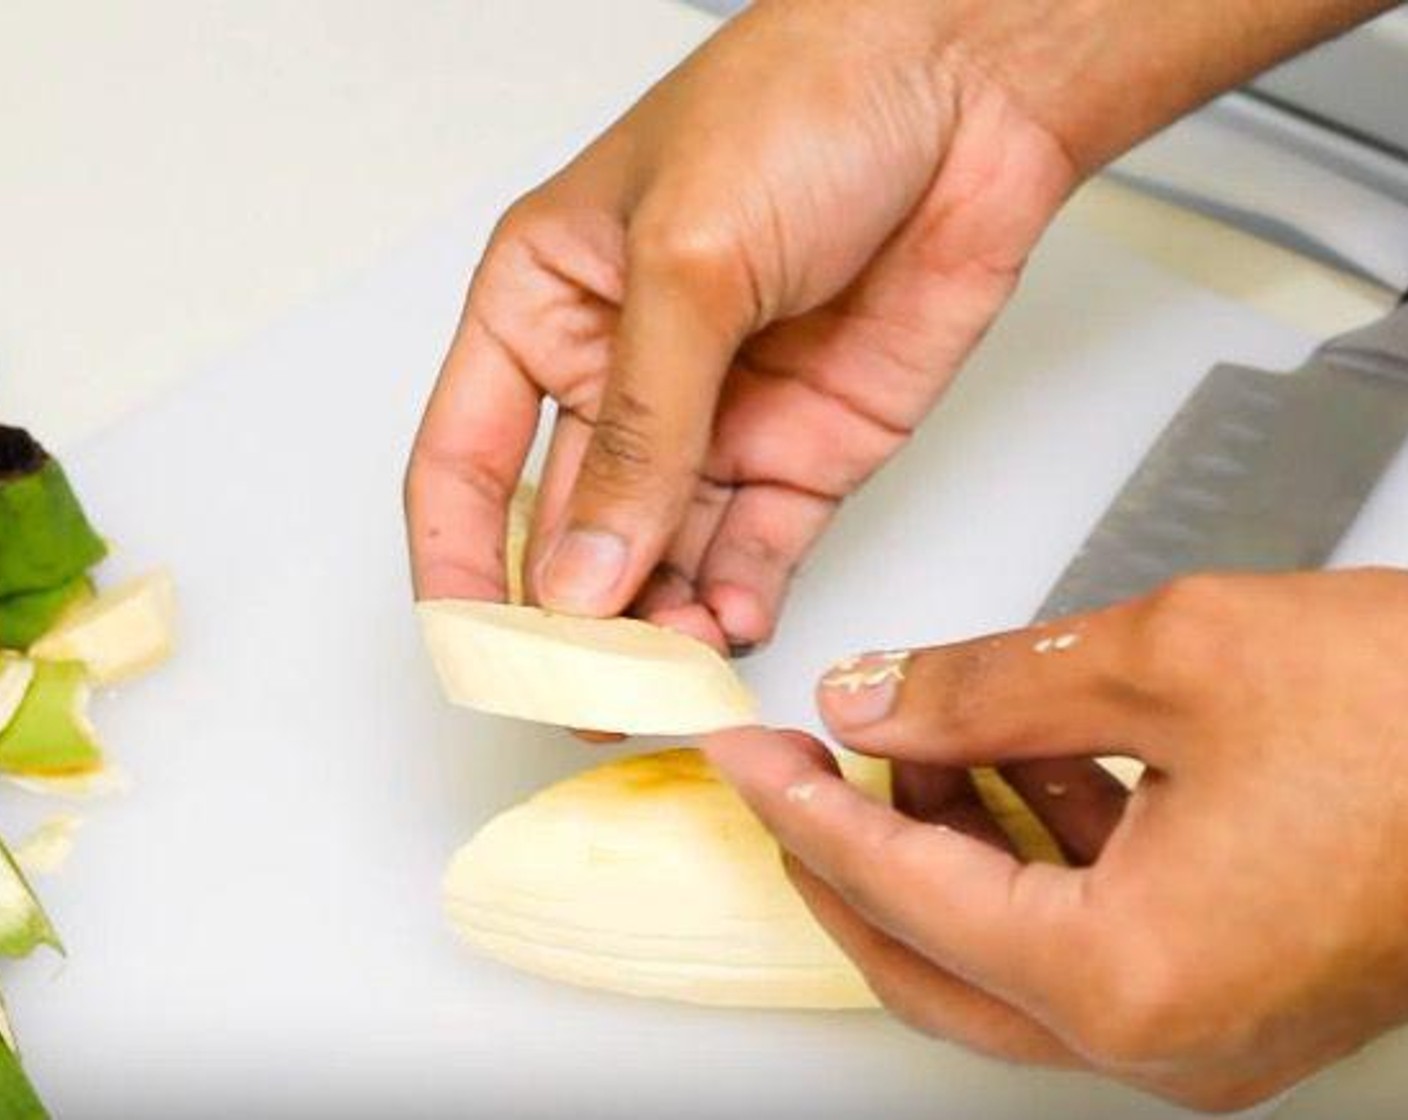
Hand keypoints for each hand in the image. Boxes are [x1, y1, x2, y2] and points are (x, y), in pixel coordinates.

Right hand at [405, 0, 1078, 650]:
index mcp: (546, 303)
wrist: (972, 86)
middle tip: (582, 698)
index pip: (467, 462)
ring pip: (661, 556)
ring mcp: (716, 418)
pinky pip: (754, 547)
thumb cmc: (807, 101)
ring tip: (663, 679)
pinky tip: (730, 626)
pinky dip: (738, 596)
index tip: (479, 653)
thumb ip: (635, 430)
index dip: (461, 566)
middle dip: (573, 624)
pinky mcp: (805, 446)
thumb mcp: (689, 260)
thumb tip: (582, 576)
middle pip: (569, 531)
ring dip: (657, 626)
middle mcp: (622, 372)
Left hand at [707, 569, 1407, 1109]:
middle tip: (797, 766)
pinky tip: (1023, 764)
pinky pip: (1079, 942)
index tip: (745, 752)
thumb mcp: (1163, 658)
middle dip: (848, 855)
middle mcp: (1159, 1039)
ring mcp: (1201, 1034)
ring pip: (999, 956)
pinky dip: (1030, 857)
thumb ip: (983, 689)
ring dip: (943, 851)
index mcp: (1126, 976)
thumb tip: (870, 699)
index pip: (897, 889)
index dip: (801, 809)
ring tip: (921, 737)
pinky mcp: (1232, 996)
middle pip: (927, 959)